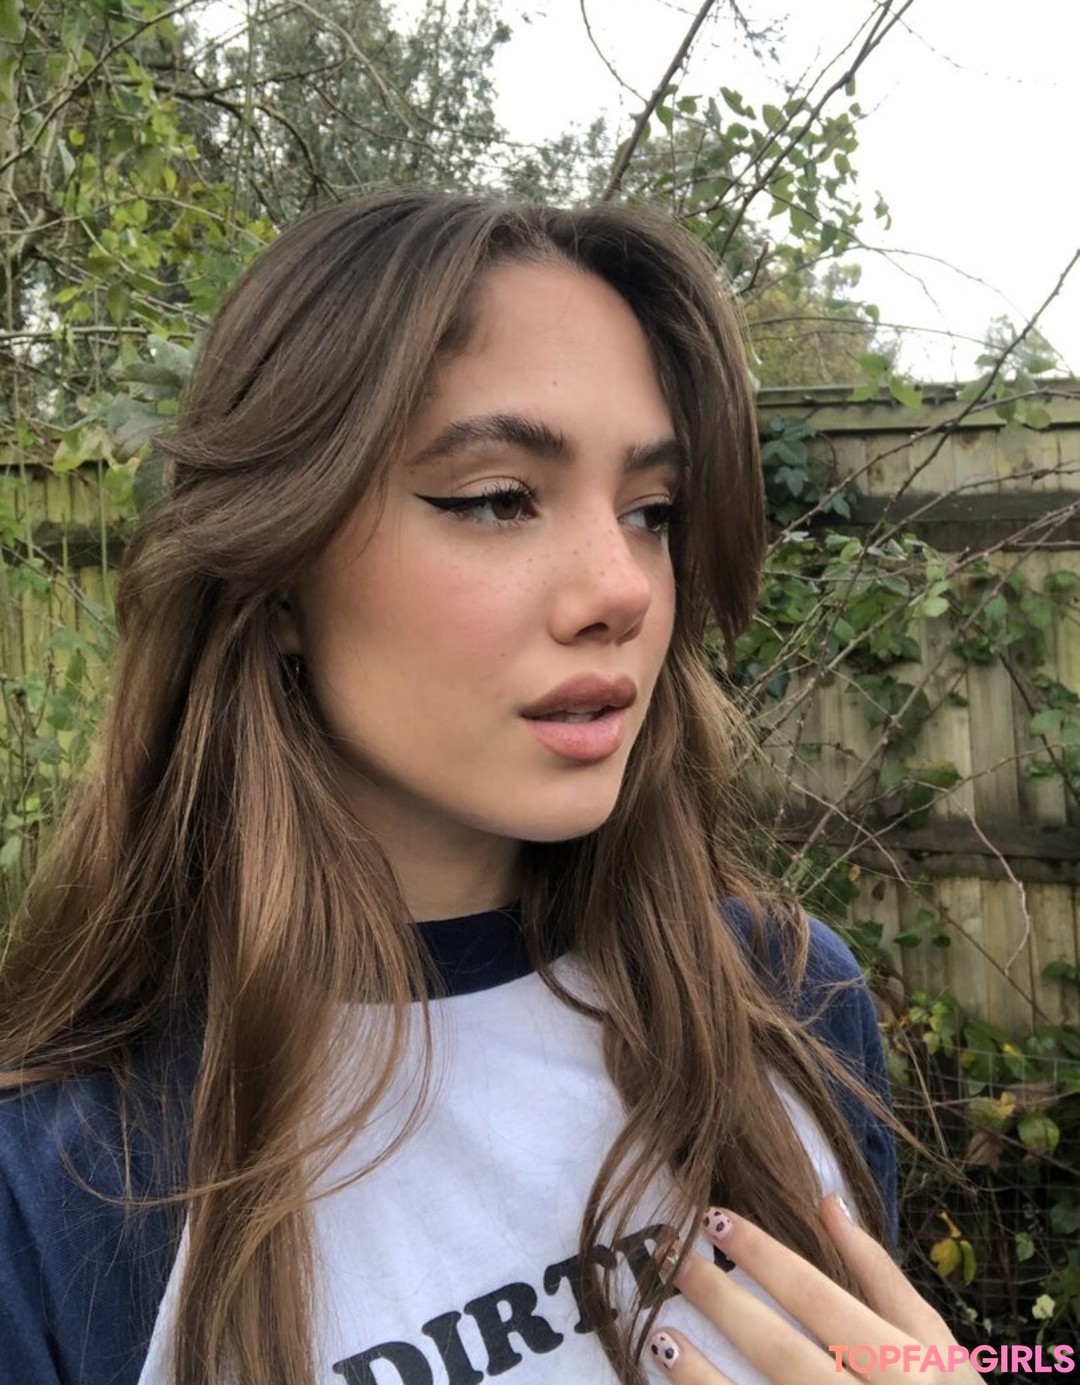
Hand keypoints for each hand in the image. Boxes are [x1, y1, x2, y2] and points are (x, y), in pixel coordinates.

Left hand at [646, 1196, 980, 1381]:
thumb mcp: (936, 1343)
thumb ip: (880, 1275)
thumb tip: (827, 1202)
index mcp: (904, 1364)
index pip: (817, 1297)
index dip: (762, 1256)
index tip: (714, 1217)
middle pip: (778, 1350)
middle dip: (719, 1301)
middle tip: (669, 1257)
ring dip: (701, 1377)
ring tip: (659, 1335)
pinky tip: (680, 1382)